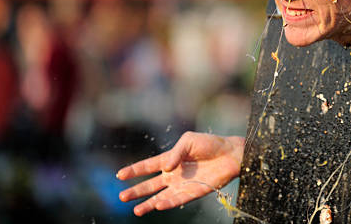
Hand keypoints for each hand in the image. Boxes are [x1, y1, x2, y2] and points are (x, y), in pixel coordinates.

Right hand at [117, 132, 244, 215]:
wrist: (230, 153)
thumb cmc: (210, 144)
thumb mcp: (189, 141)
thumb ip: (175, 153)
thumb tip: (165, 169)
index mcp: (170, 159)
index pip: (148, 166)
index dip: (134, 170)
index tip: (119, 175)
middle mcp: (174, 174)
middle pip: (151, 185)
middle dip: (136, 191)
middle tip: (122, 196)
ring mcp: (182, 184)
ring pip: (161, 197)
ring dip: (149, 203)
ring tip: (136, 210)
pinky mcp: (193, 192)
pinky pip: (178, 200)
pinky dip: (168, 203)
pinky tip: (158, 205)